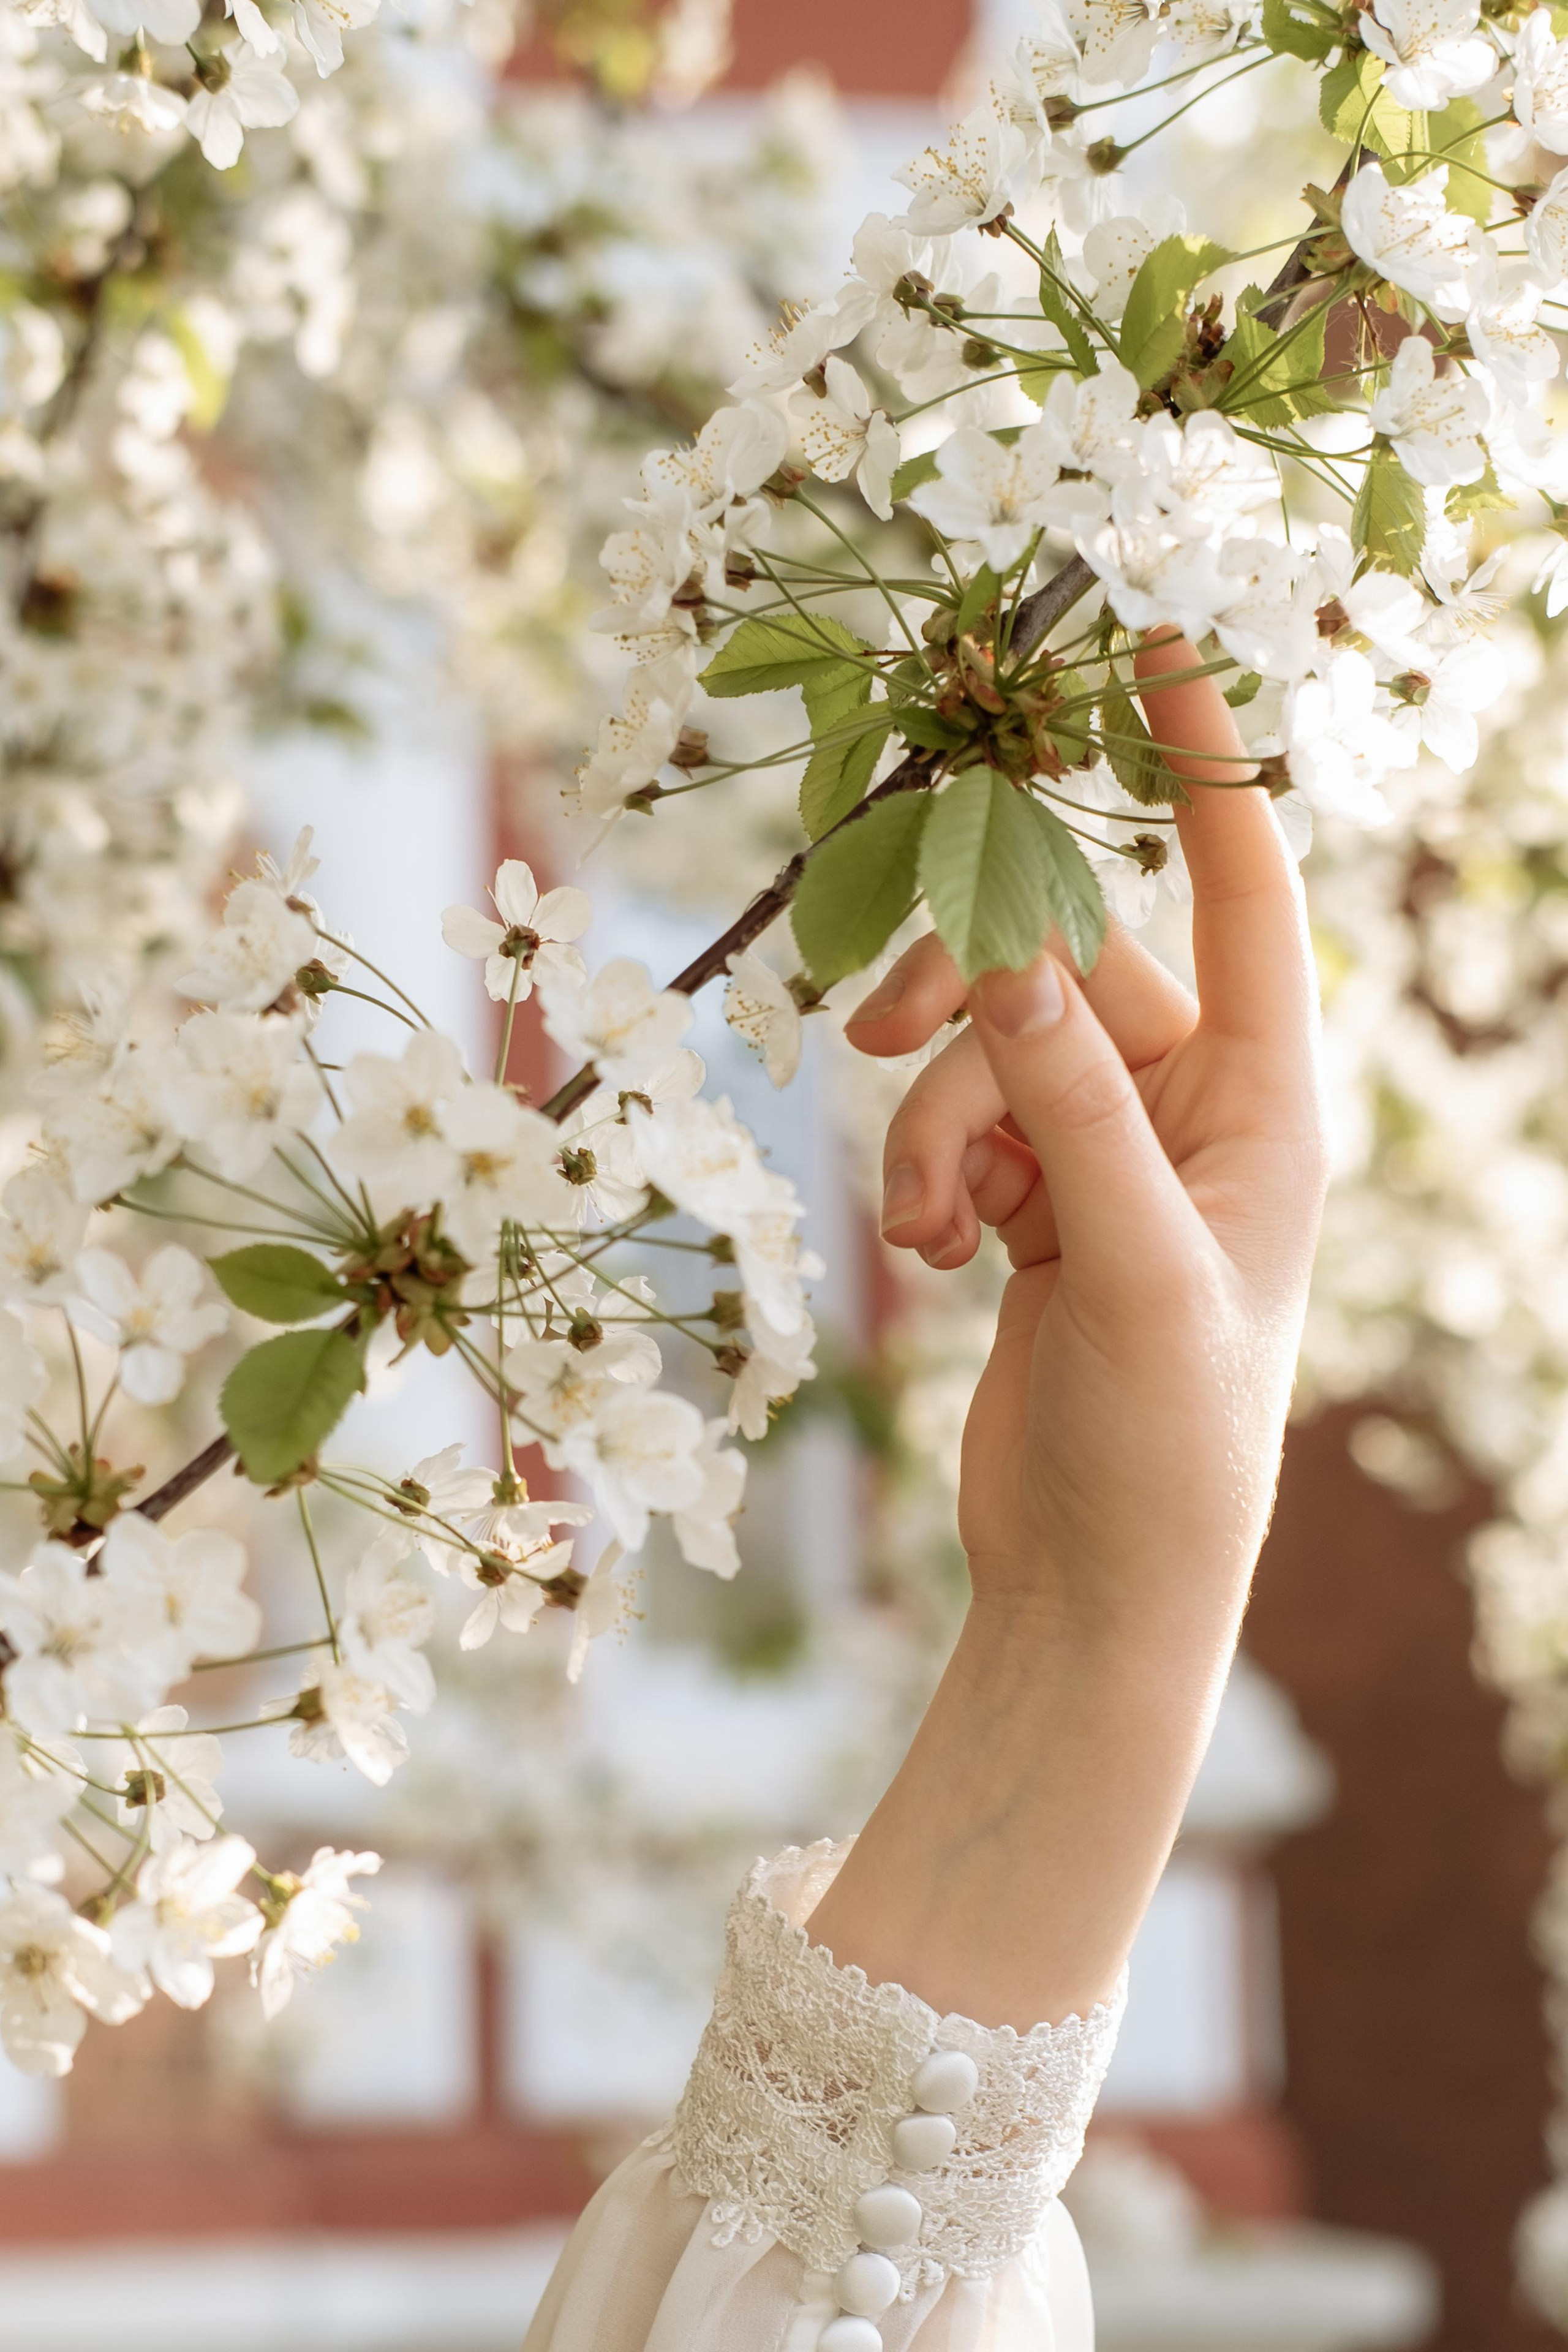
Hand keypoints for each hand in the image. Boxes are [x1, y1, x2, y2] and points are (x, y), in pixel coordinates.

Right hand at [844, 633, 1325, 1643]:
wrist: (1100, 1582)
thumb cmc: (1165, 1445)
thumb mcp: (1130, 1270)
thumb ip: (1069, 1109)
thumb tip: (999, 957)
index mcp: (1265, 1103)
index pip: (1241, 894)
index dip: (1202, 768)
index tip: (1154, 649)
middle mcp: (1192, 1108)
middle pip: (1056, 972)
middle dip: (964, 1011)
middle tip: (873, 1029)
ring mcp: (1109, 1153)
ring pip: (986, 1054)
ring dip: (933, 1126)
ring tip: (933, 1236)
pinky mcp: (1039, 1200)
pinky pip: (957, 1127)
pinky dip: (928, 1178)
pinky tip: (937, 1264)